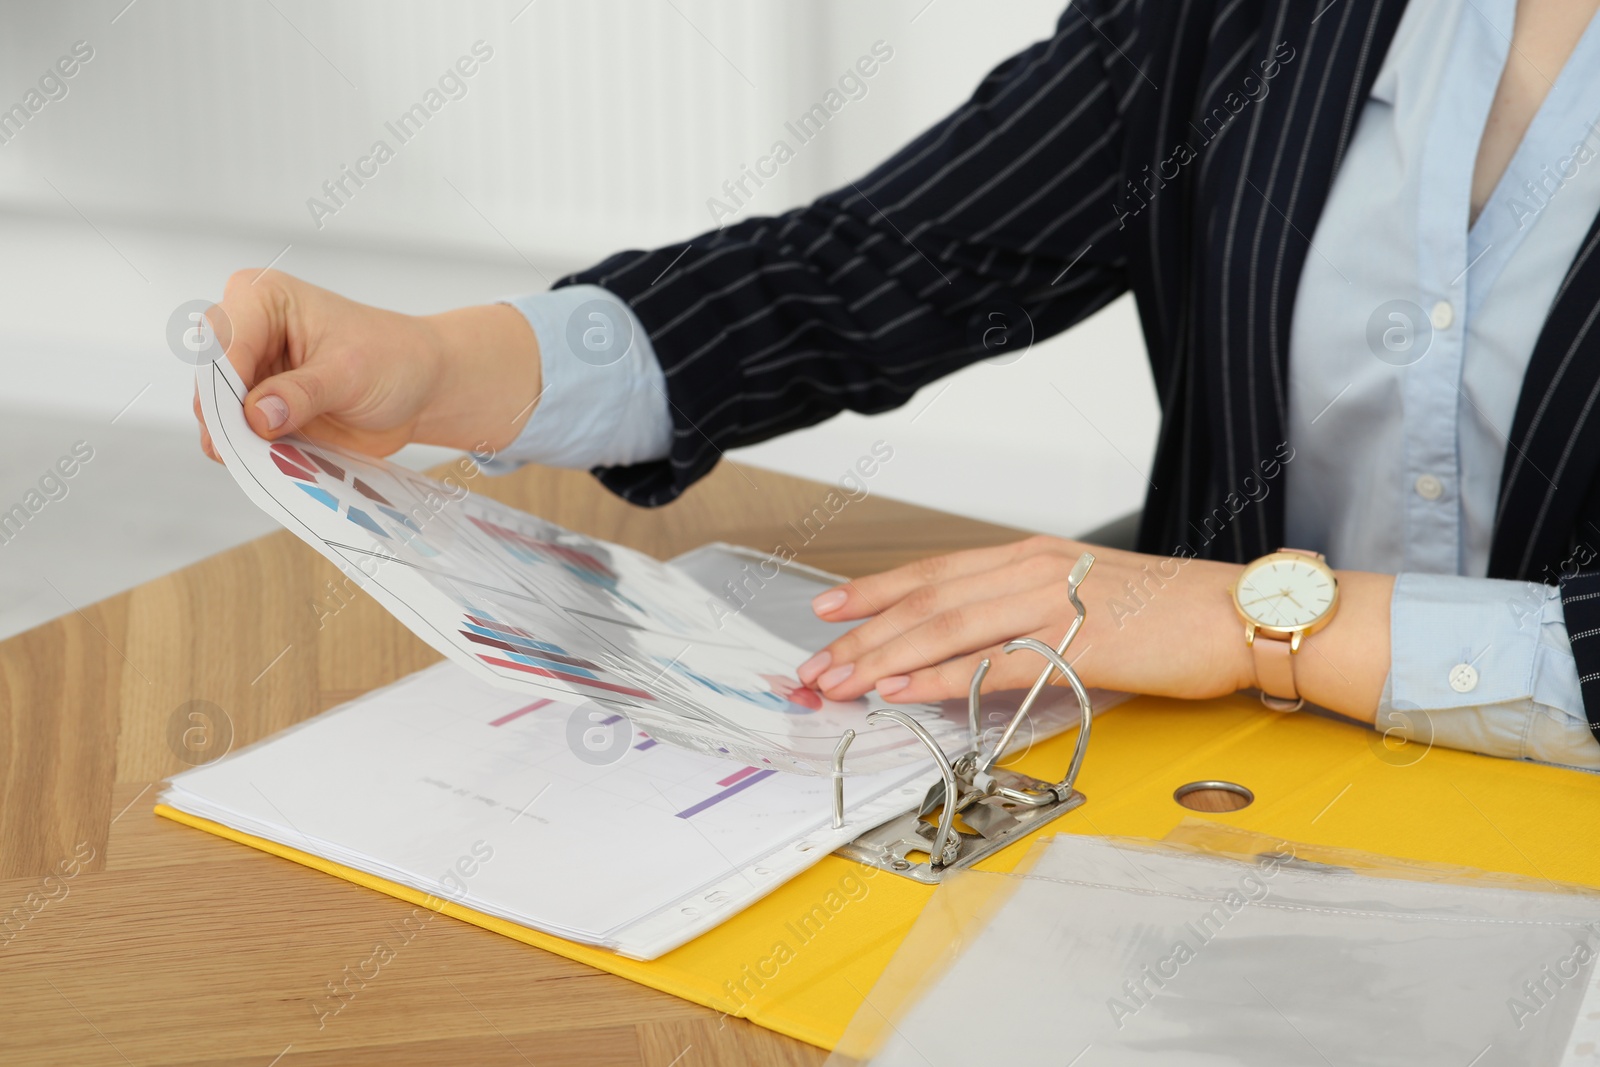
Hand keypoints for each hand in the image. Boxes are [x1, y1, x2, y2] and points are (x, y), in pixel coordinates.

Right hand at [192, 270, 541, 461]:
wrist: (418, 388)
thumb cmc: (391, 360)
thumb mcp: (349, 374)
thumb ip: (301, 394)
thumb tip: (257, 416)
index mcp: (260, 298)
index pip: (224, 343)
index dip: (228, 385)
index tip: (247, 421)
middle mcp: (242, 331)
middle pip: (209, 379)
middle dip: (225, 417)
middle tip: (249, 450)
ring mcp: (246, 373)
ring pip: (215, 414)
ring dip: (236, 441)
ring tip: (268, 458)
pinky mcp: (255, 409)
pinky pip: (235, 436)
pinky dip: (249, 453)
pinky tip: (273, 462)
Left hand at [795, 535, 1392, 722]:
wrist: (1238, 614)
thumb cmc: (1167, 612)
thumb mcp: (1084, 596)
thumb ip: (1027, 612)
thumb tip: (972, 645)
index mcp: (1032, 556)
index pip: (934, 573)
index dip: (874, 593)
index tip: (827, 611)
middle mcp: (1034, 569)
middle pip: (927, 600)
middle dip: (862, 635)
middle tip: (813, 664)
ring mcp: (1056, 603)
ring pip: (947, 628)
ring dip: (884, 658)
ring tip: (838, 682)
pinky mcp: (1080, 647)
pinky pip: (994, 664)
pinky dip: (940, 679)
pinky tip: (902, 692)